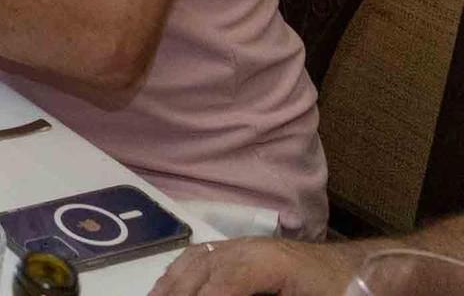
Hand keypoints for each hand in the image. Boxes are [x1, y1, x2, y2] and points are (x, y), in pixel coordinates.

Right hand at [150, 238, 354, 295]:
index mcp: (263, 264)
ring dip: (170, 286)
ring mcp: (243, 246)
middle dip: (175, 294)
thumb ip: (253, 294)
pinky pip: (200, 257)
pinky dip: (179, 273)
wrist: (368, 270)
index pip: (218, 287)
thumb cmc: (343, 292)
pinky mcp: (245, 250)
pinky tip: (169, 287)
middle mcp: (245, 249)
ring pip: (193, 263)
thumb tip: (219, 293)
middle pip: (197, 273)